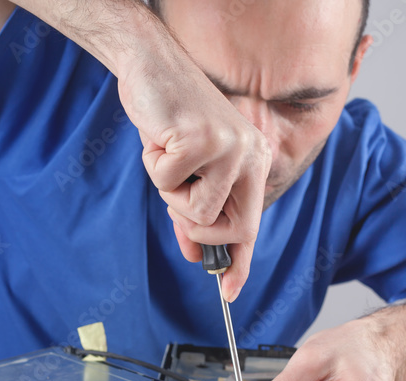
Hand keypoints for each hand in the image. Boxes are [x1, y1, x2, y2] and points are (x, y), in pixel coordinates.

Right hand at [117, 39, 269, 300]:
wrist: (152, 64)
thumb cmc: (171, 118)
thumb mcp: (187, 171)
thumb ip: (194, 214)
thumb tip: (196, 256)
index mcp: (254, 162)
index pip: (251, 226)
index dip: (241, 263)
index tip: (229, 292)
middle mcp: (250, 155)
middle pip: (232, 229)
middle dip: (196, 227)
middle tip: (177, 196)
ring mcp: (229, 147)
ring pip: (196, 211)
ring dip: (170, 191)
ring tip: (169, 155)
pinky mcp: (201, 140)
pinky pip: (168, 183)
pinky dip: (153, 166)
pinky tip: (160, 138)